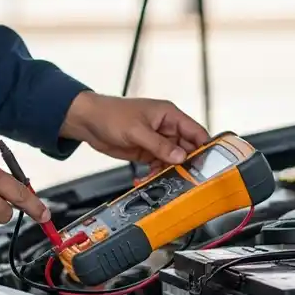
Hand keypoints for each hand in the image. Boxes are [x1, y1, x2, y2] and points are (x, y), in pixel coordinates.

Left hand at [60, 92, 209, 170]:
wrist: (88, 121)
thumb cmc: (111, 115)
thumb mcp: (137, 131)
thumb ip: (159, 145)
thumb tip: (180, 156)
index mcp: (169, 115)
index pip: (195, 131)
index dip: (203, 147)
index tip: (206, 164)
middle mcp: (166, 128)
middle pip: (186, 148)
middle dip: (185, 164)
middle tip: (184, 178)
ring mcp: (156, 140)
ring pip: (172, 159)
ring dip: (168, 171)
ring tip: (160, 179)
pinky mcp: (146, 151)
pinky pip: (158, 165)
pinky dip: (155, 173)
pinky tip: (147, 179)